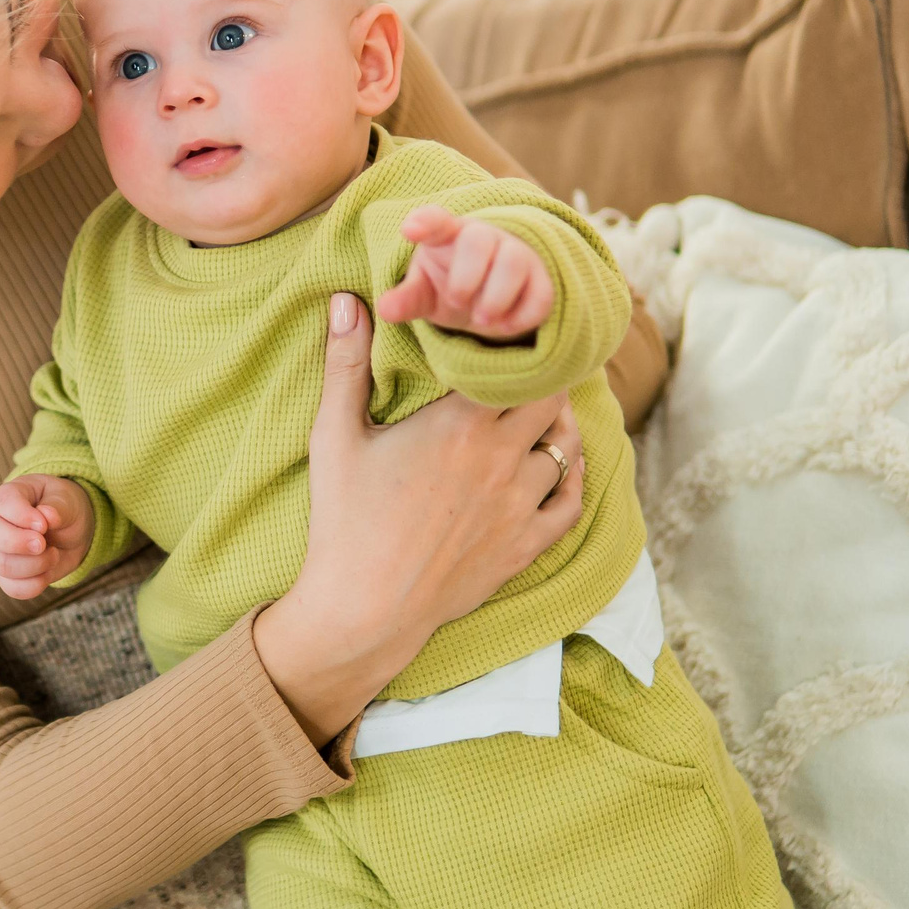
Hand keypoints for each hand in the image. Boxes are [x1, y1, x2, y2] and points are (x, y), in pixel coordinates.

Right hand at [0, 475, 96, 599]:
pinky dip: (35, 584)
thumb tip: (47, 516)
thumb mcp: (67, 500)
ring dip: (35, 565)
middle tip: (43, 544)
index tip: (43, 524)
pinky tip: (48, 572)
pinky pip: (12, 588)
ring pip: (2, 565)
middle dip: (20, 543)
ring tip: (54, 554)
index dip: (22, 516)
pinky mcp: (5, 576)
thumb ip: (58, 507)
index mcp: (8, 496)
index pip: (3, 502)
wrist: (70, 533)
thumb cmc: (62, 509)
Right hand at [254, 292, 583, 745]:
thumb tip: (346, 299)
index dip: (517, 342)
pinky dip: (573, 477)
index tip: (508, 330)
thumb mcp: (335, 436)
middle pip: (552, 397)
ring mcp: (519, 505)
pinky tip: (562, 464)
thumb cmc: (344, 520)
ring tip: (541, 409)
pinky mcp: (524, 546)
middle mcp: (502, 459)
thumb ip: (345, 364)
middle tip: (528, 364)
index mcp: (459, 424)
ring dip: (556, 425)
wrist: (363, 608)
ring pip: (565, 448)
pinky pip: (571, 503)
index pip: (515, 363)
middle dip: (543, 375)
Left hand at [377, 208, 552, 340]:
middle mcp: (484, 237)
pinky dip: (524, 315)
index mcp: (447, 234)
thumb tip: (385, 309)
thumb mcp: (425, 293)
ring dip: (497, 296)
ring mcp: (516, 253)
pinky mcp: (541, 277)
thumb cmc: (451, 285)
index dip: (425, 222)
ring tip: (482, 320)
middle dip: (466, 276)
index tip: (410, 230)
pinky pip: (542, 291)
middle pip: (479, 239)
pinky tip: (505, 326)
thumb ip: (407, 299)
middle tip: (458, 302)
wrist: (492, 297)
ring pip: (515, 262)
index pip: (435, 220)